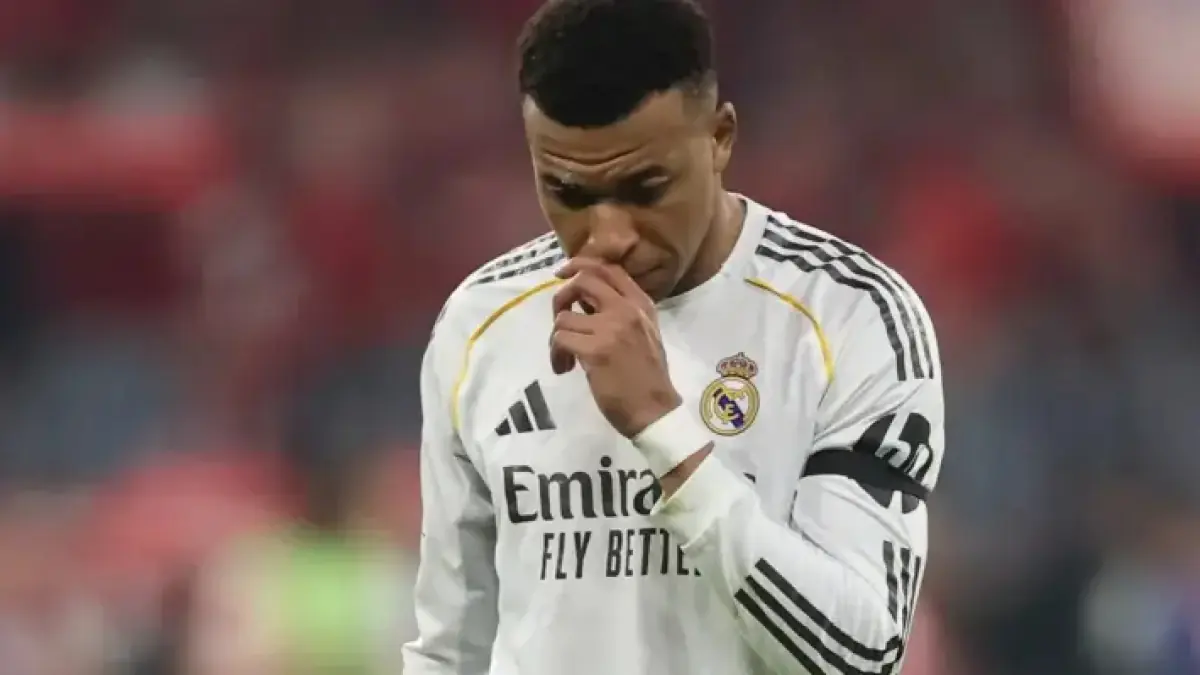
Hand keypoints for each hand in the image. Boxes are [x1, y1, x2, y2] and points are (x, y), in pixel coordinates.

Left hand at [550, 259, 681, 437]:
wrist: (655, 411)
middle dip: (561, 296)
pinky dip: (555, 354)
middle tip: (559, 320)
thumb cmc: (648, 378)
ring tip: (565, 358)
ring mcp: (611, 328)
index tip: (563, 274)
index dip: (580, 264)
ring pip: (564, 316)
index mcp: (641, 304)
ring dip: (556, 338)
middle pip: (583, 280)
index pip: (608, 268)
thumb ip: (620, 314)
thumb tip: (584, 301)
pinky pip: (559, 338)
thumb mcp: (644, 334)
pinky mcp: (595, 351)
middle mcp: (627, 310)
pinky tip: (565, 369)